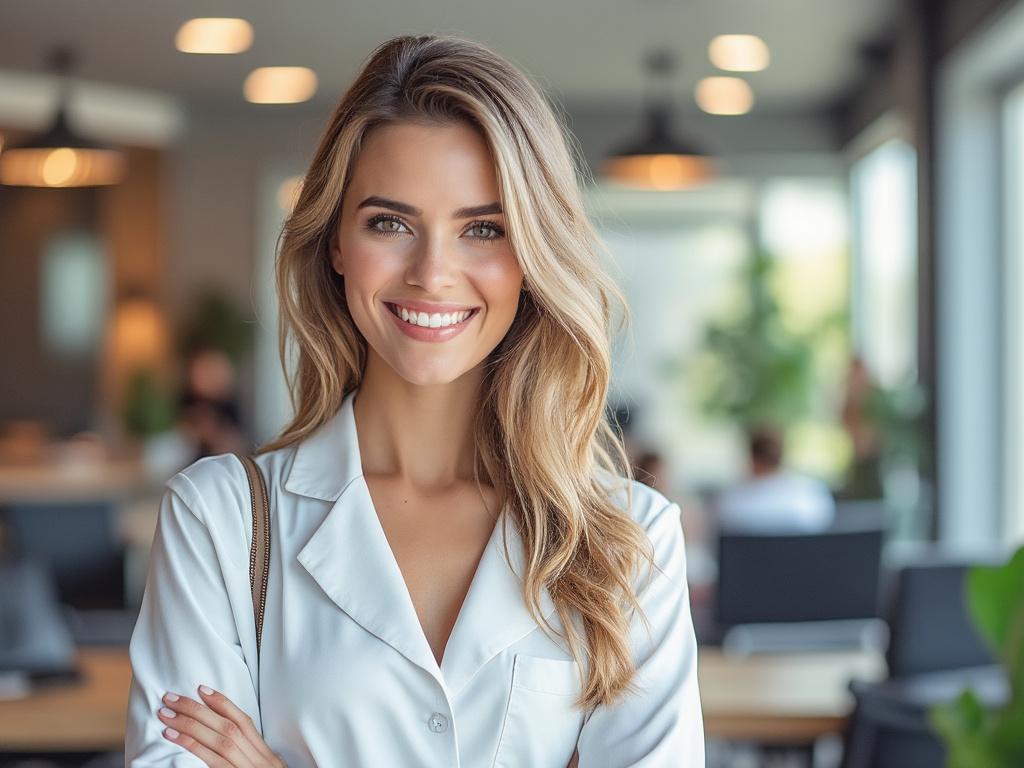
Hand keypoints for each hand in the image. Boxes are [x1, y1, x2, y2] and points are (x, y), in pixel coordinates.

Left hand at [157, 684, 283, 766]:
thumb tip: (224, 742)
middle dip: (198, 711)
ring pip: (220, 742)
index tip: (201, 689)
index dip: (223, 704)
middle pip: (228, 729)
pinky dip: (193, 748)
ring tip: (166, 717)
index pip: (245, 723)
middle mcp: (261, 762)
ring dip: (190, 726)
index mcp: (268, 757)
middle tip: (171, 698)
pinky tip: (175, 738)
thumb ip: (251, 760)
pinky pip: (214, 763)